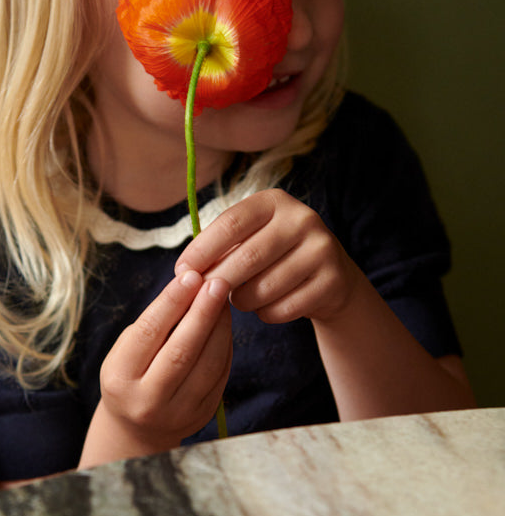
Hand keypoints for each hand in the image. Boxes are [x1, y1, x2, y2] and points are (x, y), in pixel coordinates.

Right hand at [81, 270, 232, 464]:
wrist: (136, 429)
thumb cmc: (130, 375)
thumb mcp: (127, 350)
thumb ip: (154, 323)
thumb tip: (191, 284)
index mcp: (120, 378)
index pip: (149, 333)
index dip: (172, 302)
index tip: (191, 275)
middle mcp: (147, 400)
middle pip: (181, 351)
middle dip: (202, 312)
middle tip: (218, 282)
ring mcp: (177, 412)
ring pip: (207, 364)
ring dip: (220, 327)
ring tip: (224, 299)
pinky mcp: (201, 415)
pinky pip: (219, 374)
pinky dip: (225, 345)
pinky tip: (225, 323)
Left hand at [176, 189, 361, 325]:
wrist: (330, 276)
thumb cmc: (273, 257)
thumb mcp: (250, 238)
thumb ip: (220, 248)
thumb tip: (184, 271)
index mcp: (275, 202)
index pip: (231, 223)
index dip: (202, 250)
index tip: (181, 271)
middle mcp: (302, 219)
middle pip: (246, 258)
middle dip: (217, 281)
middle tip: (202, 296)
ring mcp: (322, 249)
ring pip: (263, 288)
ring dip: (242, 301)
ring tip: (239, 298)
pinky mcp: (333, 281)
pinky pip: (283, 308)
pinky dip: (266, 314)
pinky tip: (266, 307)